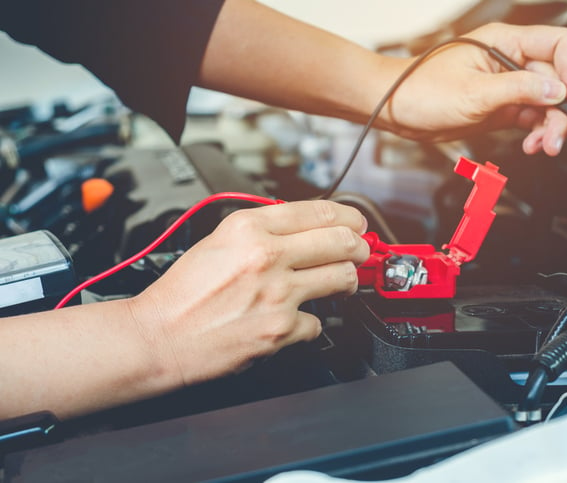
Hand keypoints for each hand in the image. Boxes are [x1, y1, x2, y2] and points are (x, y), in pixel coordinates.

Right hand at [128, 200, 369, 386]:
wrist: (160, 336)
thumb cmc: (183, 292)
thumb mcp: (219, 240)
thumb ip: (262, 230)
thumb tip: (303, 229)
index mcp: (249, 227)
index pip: (319, 211)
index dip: (348, 216)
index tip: (356, 223)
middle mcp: (267, 256)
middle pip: (341, 242)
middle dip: (359, 246)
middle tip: (360, 251)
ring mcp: (277, 294)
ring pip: (342, 278)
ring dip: (347, 280)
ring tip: (340, 282)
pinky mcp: (281, 329)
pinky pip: (317, 322)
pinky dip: (311, 322)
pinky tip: (297, 319)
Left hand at [380, 22, 566, 155]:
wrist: (395, 110)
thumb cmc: (419, 89)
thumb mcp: (473, 92)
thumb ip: (518, 90)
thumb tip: (556, 89)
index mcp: (505, 43)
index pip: (558, 45)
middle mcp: (510, 61)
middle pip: (556, 79)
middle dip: (561, 110)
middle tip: (555, 137)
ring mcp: (506, 86)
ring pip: (546, 102)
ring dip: (550, 126)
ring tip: (543, 145)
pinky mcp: (500, 108)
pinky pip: (530, 118)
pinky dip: (536, 133)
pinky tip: (532, 144)